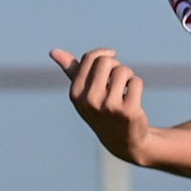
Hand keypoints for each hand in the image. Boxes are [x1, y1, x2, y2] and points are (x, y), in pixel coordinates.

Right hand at [50, 47, 149, 163]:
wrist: (122, 139)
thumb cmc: (101, 110)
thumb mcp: (83, 92)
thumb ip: (71, 70)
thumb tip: (53, 51)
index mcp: (75, 93)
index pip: (90, 58)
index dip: (104, 55)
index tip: (111, 59)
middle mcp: (89, 100)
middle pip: (106, 61)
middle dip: (116, 66)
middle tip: (117, 81)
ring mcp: (109, 106)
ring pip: (123, 71)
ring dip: (128, 76)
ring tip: (124, 91)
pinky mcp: (128, 111)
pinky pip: (136, 82)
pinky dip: (137, 87)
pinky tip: (132, 100)